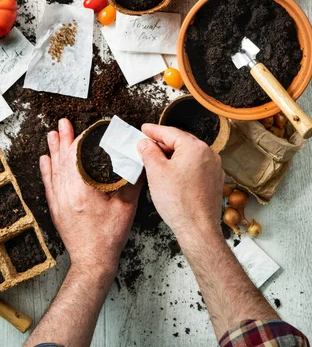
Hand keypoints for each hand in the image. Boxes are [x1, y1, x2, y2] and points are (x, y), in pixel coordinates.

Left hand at [40, 119, 141, 276]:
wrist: (92, 261)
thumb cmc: (109, 236)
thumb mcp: (126, 207)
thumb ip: (131, 182)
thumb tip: (137, 162)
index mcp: (83, 190)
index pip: (78, 156)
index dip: (80, 140)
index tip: (85, 128)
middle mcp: (67, 193)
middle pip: (63, 159)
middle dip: (64, 138)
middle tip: (63, 122)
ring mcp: (59, 200)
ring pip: (54, 168)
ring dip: (54, 149)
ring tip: (52, 133)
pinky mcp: (56, 208)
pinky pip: (48, 183)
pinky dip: (46, 169)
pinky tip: (44, 158)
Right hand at [137, 124, 223, 248]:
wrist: (198, 229)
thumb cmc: (178, 202)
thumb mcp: (156, 172)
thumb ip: (149, 152)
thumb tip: (145, 143)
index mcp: (195, 147)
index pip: (170, 132)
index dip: (154, 131)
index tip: (144, 129)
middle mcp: (209, 154)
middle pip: (181, 141)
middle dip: (163, 143)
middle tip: (146, 144)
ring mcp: (214, 168)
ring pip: (189, 154)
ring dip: (172, 155)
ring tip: (156, 159)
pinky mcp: (214, 180)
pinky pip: (196, 166)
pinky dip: (182, 165)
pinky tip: (171, 173)